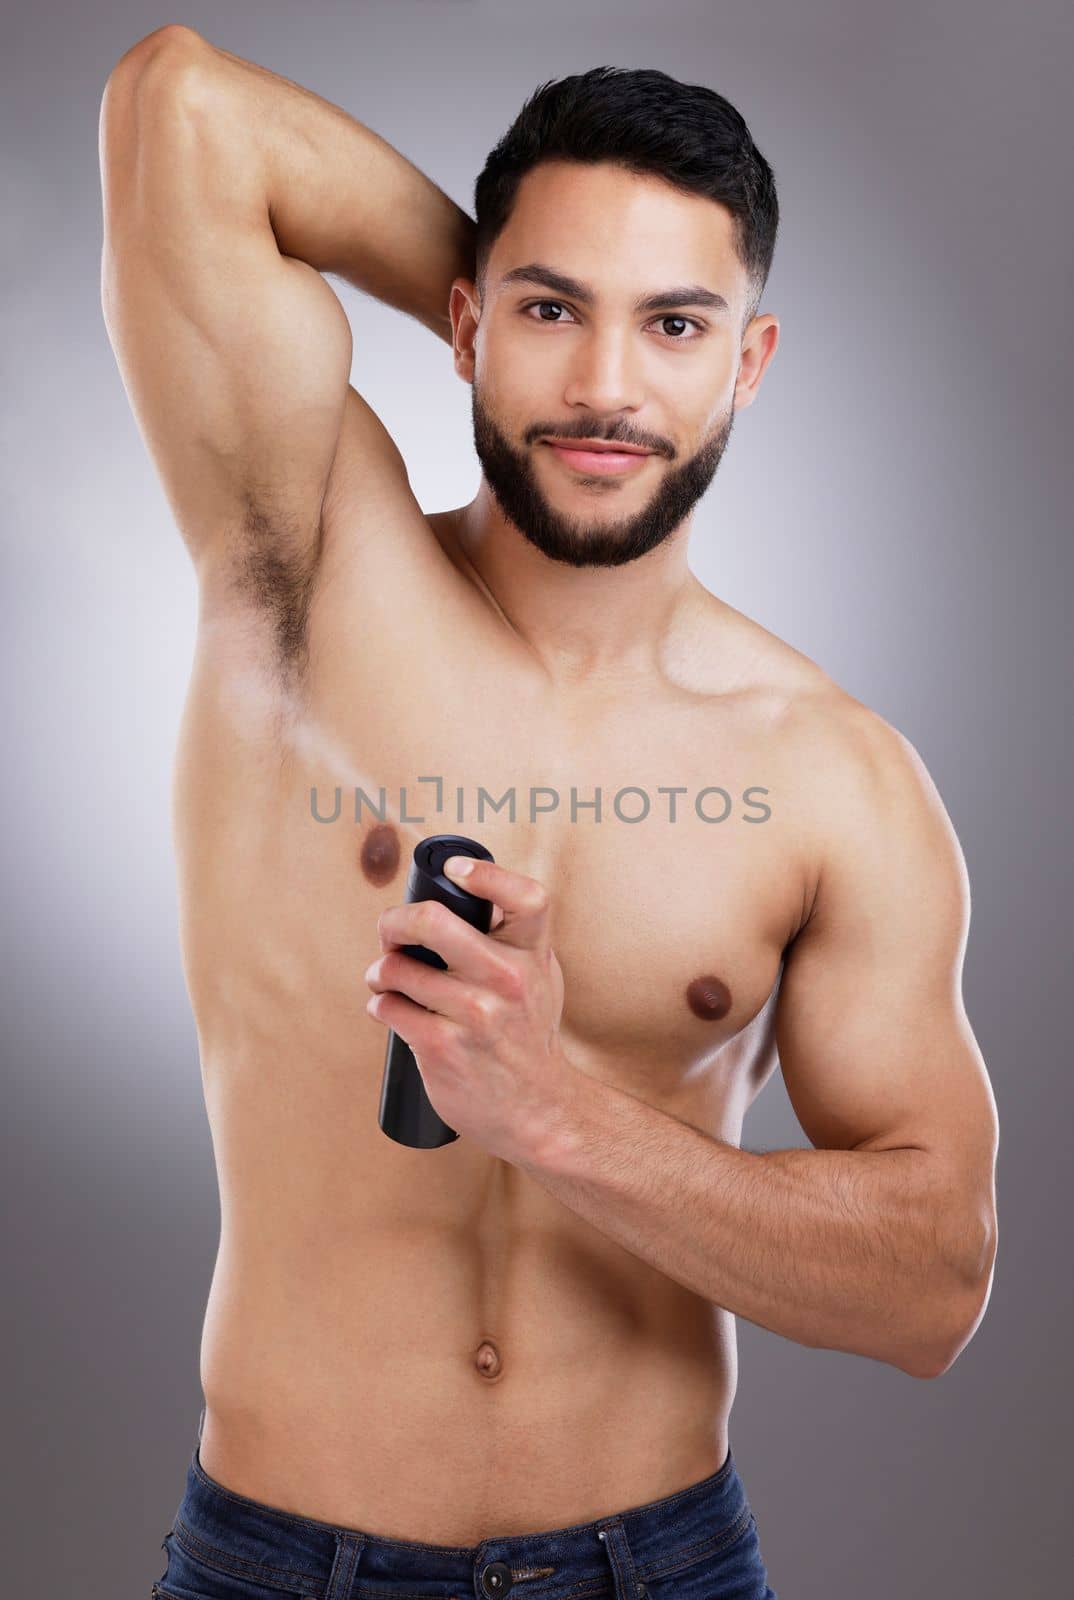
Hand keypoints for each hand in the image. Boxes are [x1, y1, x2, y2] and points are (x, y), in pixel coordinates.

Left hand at [363, 855, 571, 1161]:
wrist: (538, 1109)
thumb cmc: (530, 1036)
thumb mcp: (540, 977)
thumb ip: (513, 937)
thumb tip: (460, 892)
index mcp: (534, 954)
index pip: (526, 897)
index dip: (487, 874)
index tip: (455, 869)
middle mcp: (508, 979)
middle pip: (434, 920)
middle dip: (394, 922)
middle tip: (389, 932)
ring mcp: (475, 1014)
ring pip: (398, 968)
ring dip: (380, 971)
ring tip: (384, 978)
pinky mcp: (442, 1047)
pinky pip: (388, 1007)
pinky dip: (380, 1004)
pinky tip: (388, 1009)